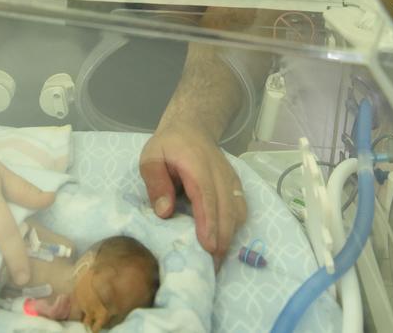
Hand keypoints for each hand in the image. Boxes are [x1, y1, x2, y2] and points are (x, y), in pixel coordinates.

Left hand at [139, 123, 245, 266]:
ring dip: (230, 235)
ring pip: (237, 211)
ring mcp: (231, 179)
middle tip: (211, 265)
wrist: (192, 127)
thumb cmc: (168, 145)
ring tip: (215, 259)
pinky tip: (223, 241)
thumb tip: (164, 212)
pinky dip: (235, 227)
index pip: (206, 194)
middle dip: (222, 238)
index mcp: (196, 164)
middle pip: (227, 207)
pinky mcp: (235, 186)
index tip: (208, 246)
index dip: (209, 221)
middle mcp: (219, 172)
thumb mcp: (151, 157)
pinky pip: (241, 208)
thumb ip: (156, 183)